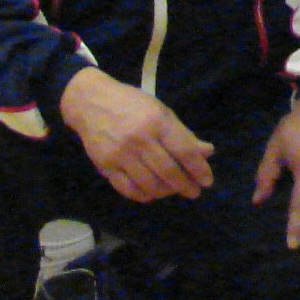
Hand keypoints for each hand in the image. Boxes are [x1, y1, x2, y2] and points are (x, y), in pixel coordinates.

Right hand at [59, 69, 214, 202]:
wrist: (91, 103)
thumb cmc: (132, 104)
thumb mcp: (161, 112)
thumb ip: (183, 134)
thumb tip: (207, 152)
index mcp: (157, 122)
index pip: (184, 151)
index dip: (199, 169)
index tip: (207, 181)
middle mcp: (140, 139)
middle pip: (168, 172)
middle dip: (185, 186)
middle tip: (194, 192)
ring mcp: (121, 154)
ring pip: (149, 184)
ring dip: (166, 192)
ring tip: (173, 190)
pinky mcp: (105, 166)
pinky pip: (128, 189)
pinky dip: (143, 196)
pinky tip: (152, 193)